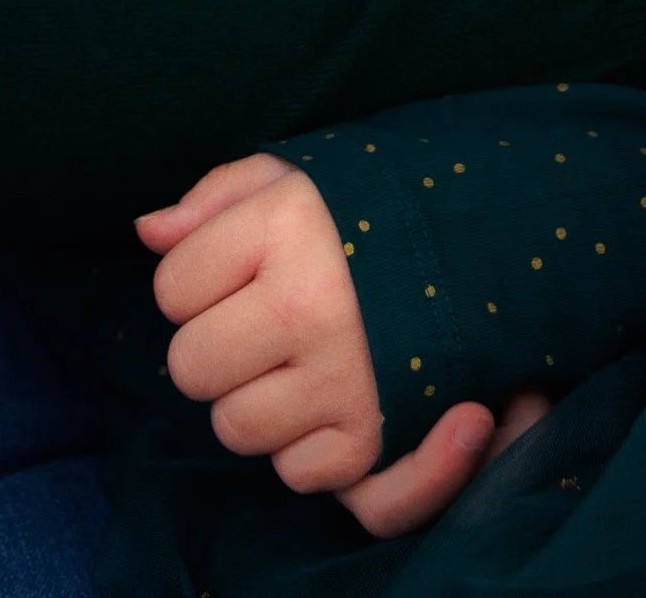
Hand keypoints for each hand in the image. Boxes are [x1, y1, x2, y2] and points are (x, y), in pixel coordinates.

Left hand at [137, 155, 539, 536]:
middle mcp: (310, 305)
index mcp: (286, 226)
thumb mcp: (302, 173)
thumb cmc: (377, 206)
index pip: (171, 287)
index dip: (200, 277)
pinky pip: (296, 472)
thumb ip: (218, 196)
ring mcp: (344, 376)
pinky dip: (306, 448)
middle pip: (191, 369)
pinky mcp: (375, 434)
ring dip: (256, 401)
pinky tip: (331, 400)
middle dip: (215, 347)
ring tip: (299, 359)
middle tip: (261, 322)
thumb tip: (148, 233)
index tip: (244, 264)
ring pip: (235, 428)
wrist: (497, 242)